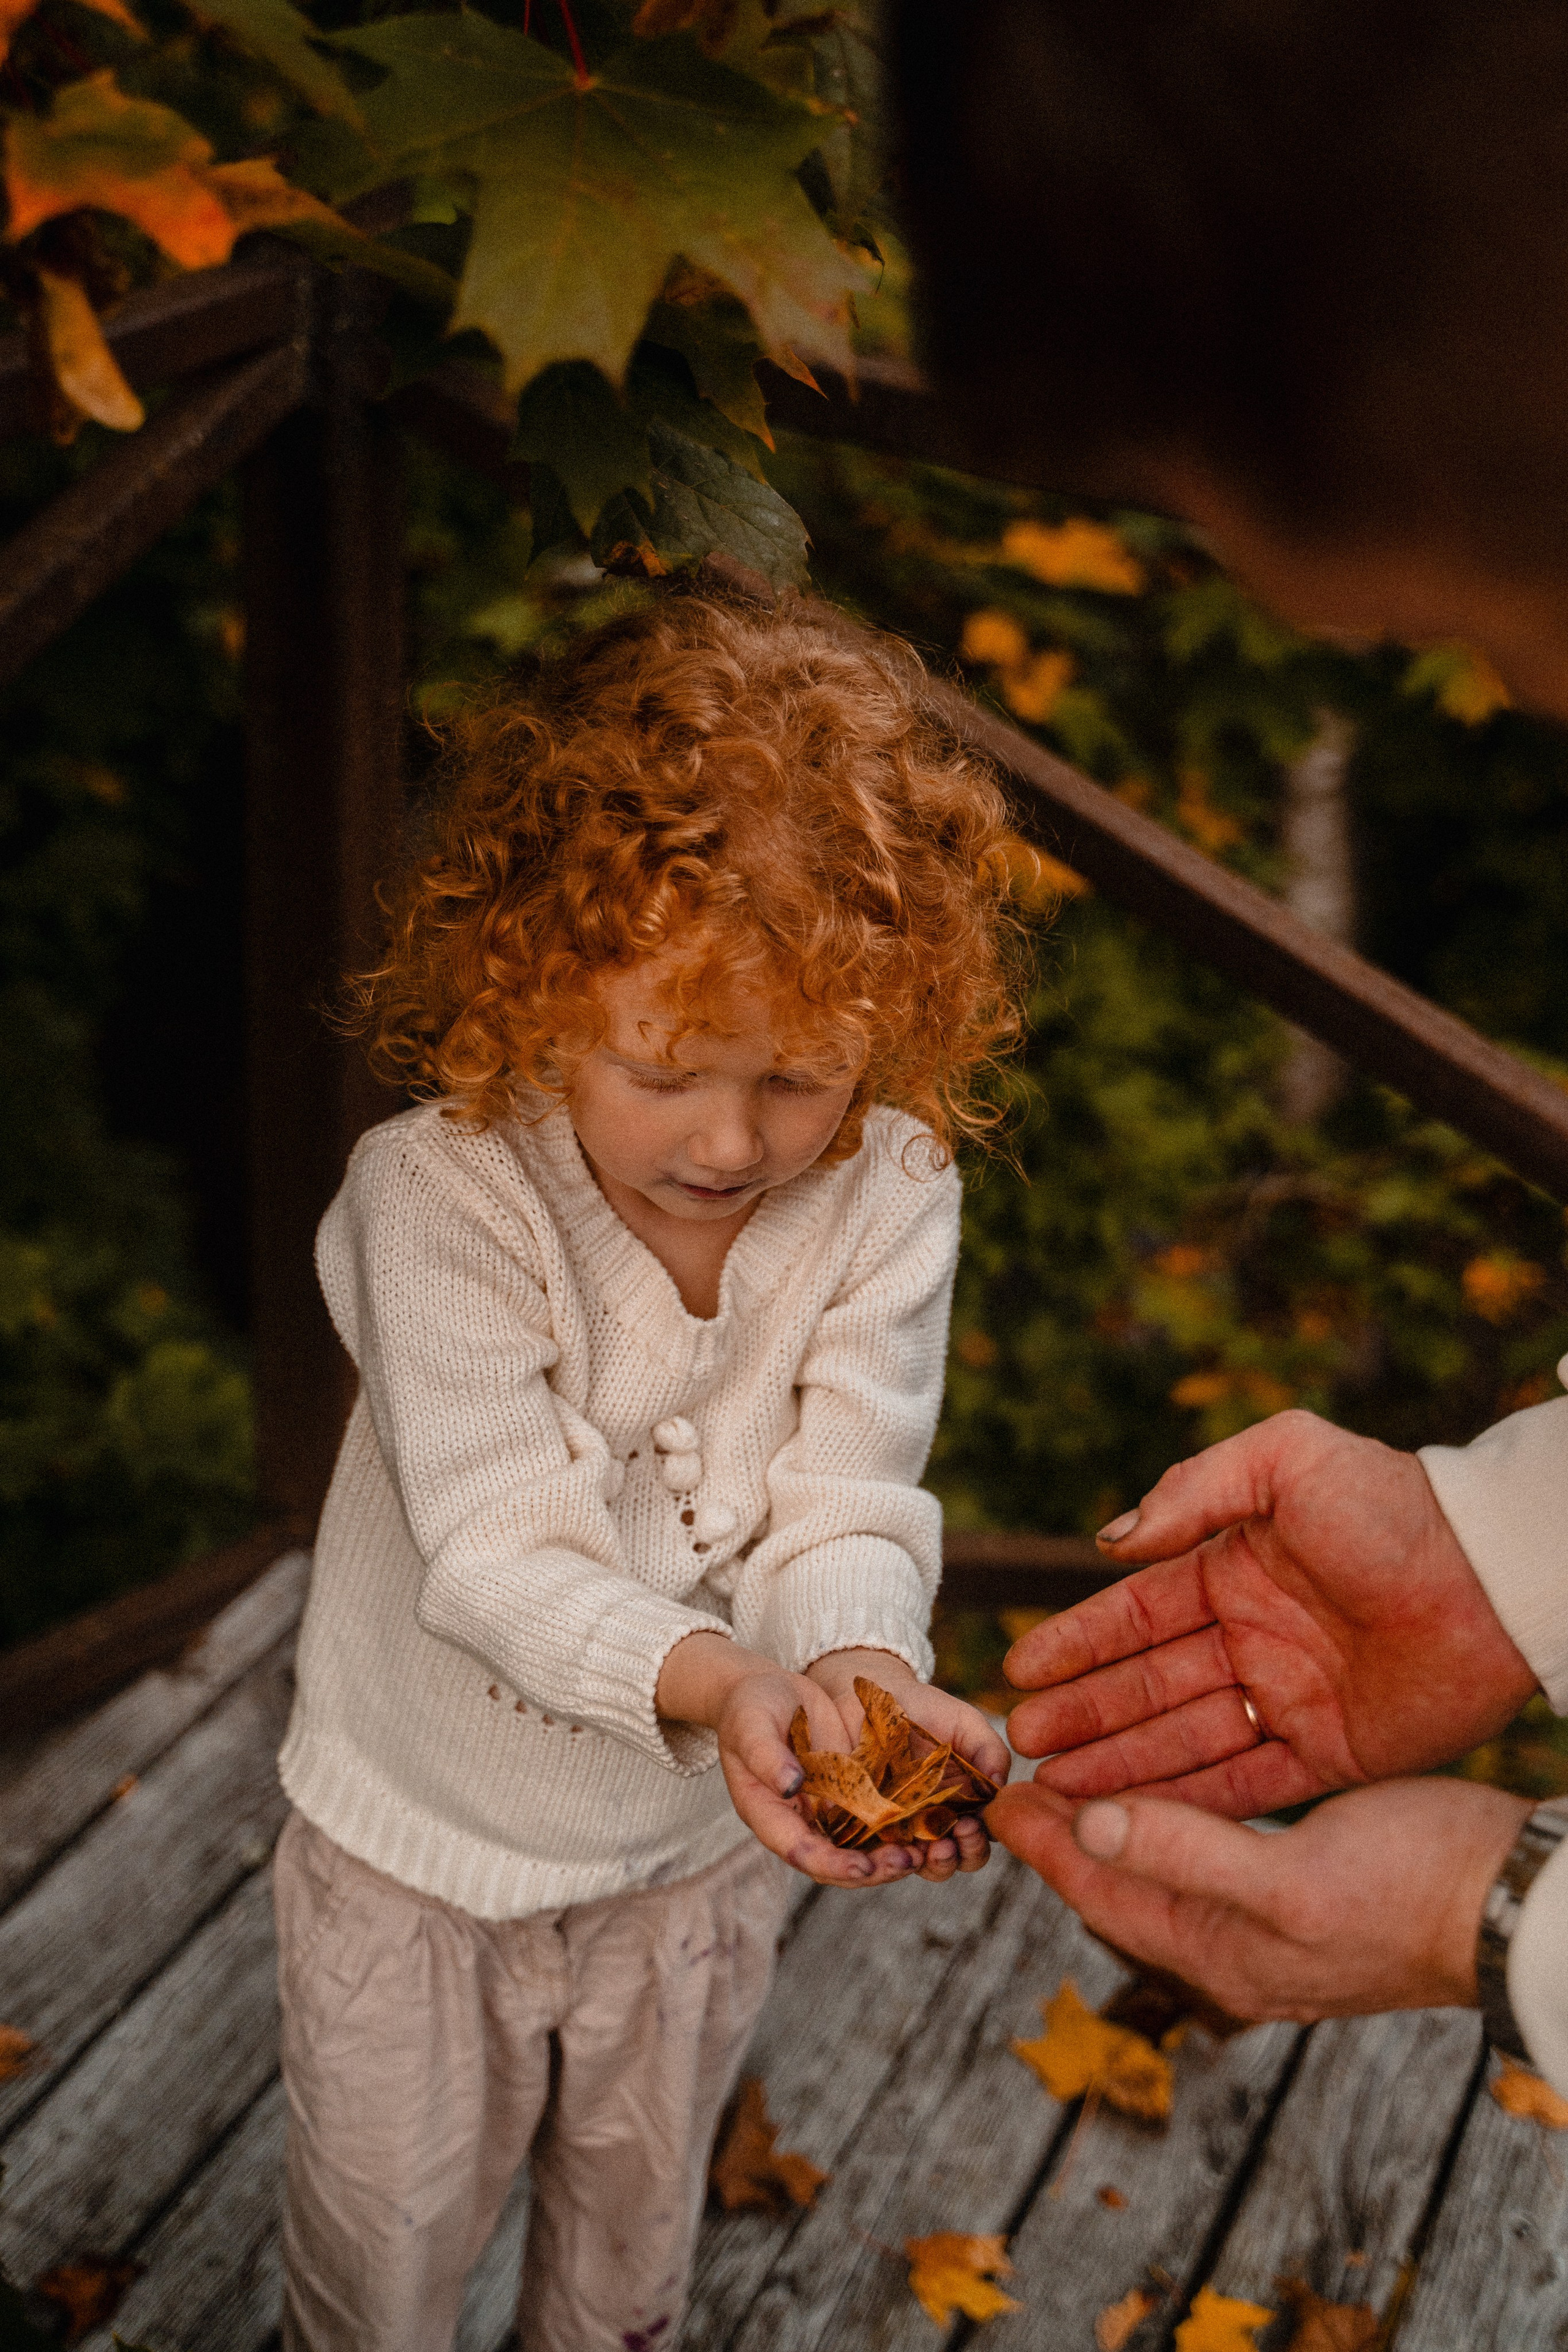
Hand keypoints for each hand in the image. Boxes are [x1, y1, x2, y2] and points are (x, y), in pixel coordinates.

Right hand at [656, 1632, 927, 1887]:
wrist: (769, 1693)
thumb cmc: (750, 1709)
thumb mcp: (752, 1726)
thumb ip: (767, 1756)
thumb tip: (790, 1786)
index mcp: (770, 1815)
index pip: (801, 1852)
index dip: (831, 1865)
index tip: (862, 1867)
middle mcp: (801, 1823)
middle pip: (837, 1863)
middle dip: (873, 1869)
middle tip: (908, 1861)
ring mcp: (827, 1811)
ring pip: (861, 1849)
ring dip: (893, 1856)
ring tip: (930, 1851)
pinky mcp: (850, 1794)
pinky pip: (875, 1820)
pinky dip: (901, 1828)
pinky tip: (933, 1824)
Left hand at [808, 1648, 1010, 1881]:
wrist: (870, 1694)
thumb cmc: (924, 1709)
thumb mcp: (963, 1724)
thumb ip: (988, 1750)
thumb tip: (1001, 1786)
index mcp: (958, 1809)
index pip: (973, 1843)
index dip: (975, 1843)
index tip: (971, 1826)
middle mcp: (927, 1826)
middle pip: (946, 1862)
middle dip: (953, 1858)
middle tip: (951, 1841)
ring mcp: (892, 1828)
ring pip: (910, 1864)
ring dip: (921, 1863)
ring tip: (924, 1849)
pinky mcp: (856, 1824)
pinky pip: (866, 1853)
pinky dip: (878, 1857)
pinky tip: (885, 1846)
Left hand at [989, 1775, 1530, 2019]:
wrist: (1512, 1907)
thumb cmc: (1413, 1894)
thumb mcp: (1293, 1878)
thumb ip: (1189, 1854)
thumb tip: (1089, 1828)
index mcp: (1219, 1950)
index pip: (1100, 1891)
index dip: (1043, 1841)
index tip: (992, 1796)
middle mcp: (1232, 1946)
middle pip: (1118, 1886)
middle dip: (1062, 1839)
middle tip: (1011, 1785)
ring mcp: (1265, 1922)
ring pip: (1158, 1868)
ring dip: (1108, 1824)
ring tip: (1066, 1779)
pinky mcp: (1299, 1890)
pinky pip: (1204, 1855)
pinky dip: (1164, 1820)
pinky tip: (1158, 1793)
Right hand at [1005, 1410, 1536, 1815]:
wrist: (1495, 1575)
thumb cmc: (1395, 1502)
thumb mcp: (1289, 1459)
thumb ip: (1194, 1491)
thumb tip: (1111, 1545)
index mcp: (1236, 1569)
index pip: (1136, 1615)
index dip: (1077, 1643)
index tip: (1019, 1669)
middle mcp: (1253, 1638)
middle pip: (1147, 1685)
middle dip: (1082, 1714)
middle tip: (1020, 1743)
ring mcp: (1289, 1699)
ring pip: (1183, 1742)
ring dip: (1119, 1764)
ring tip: (1055, 1787)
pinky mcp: (1332, 1755)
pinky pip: (1246, 1786)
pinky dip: (1188, 1803)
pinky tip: (1133, 1816)